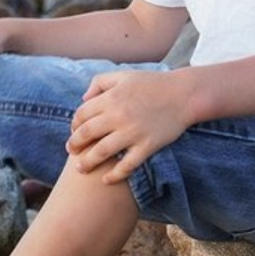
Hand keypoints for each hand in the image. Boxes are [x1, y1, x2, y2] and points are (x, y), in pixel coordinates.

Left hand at [67, 69, 194, 182]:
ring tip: (80, 168)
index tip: (74, 131)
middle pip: (87, 134)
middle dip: (74, 145)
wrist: (183, 94)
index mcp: (110, 98)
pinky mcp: (148, 145)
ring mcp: (133, 132)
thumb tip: (84, 99)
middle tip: (71, 151)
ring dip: (87, 162)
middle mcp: (118, 116)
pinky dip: (115, 175)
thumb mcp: (122, 76)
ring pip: (102, 152)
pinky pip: (128, 164)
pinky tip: (106, 180)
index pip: (81, 115)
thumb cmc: (152, 83)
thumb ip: (99, 83)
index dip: (74, 125)